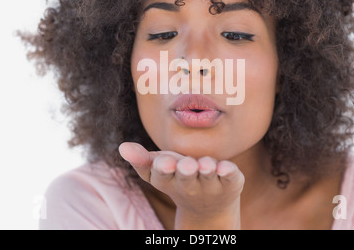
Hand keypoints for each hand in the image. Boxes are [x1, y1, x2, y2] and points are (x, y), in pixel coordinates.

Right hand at [118, 142, 244, 228]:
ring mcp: (212, 185)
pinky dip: (229, 173)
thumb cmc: (178, 178)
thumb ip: (141, 159)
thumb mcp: (158, 170)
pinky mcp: (231, 183)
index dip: (163, 168)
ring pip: (209, 177)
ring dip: (207, 171)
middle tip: (186, 165)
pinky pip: (231, 178)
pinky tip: (227, 167)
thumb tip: (122, 147)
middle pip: (186, 178)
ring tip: (205, 166)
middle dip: (185, 172)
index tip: (163, 162)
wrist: (209, 206)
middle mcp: (190, 185)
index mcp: (170, 180)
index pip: (162, 175)